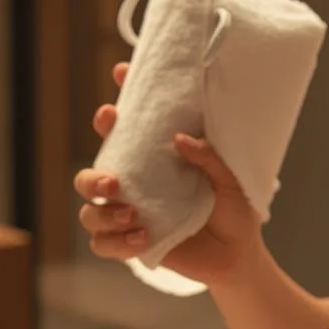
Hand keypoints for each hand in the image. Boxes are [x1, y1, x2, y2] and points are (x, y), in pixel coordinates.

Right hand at [73, 62, 262, 284]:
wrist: (239, 255)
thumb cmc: (236, 210)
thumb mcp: (233, 180)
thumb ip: (210, 158)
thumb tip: (180, 139)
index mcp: (155, 160)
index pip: (126, 128)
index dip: (121, 99)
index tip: (121, 73)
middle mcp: (136, 185)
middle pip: (90, 174)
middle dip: (93, 176)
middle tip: (114, 181)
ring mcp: (130, 214)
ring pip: (88, 212)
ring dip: (103, 214)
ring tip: (133, 216)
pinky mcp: (132, 244)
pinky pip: (103, 244)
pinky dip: (116, 242)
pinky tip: (142, 238)